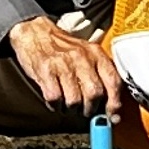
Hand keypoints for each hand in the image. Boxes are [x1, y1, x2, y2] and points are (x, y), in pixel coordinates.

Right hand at [7, 16, 122, 117]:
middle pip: (94, 94)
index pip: (113, 81)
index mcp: (96, 53)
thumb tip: (111, 111)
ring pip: (74, 100)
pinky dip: (55, 105)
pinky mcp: (45, 70)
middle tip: (83, 110)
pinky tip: (54, 100)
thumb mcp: (86, 55)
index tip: (111, 116)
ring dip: (71, 109)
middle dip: (90, 109)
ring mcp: (63, 63)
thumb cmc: (63, 49)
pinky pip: (55, 98)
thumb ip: (100, 77)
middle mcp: (82, 57)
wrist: (35, 33)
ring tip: (67, 104)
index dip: (114, 103)